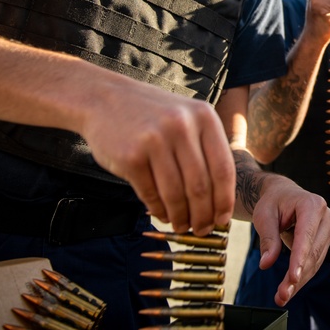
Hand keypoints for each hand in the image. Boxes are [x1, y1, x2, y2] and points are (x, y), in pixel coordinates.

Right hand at [80, 78, 235, 235]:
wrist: (104, 99)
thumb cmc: (152, 115)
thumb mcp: (187, 117)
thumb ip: (205, 150)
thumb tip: (219, 200)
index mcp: (204, 117)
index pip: (223, 169)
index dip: (224, 200)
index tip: (222, 220)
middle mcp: (182, 126)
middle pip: (200, 186)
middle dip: (203, 216)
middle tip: (201, 230)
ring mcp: (155, 140)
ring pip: (175, 194)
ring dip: (181, 217)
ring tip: (182, 226)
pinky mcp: (130, 156)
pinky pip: (150, 193)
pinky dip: (158, 210)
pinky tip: (162, 215)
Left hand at [249, 174, 329, 305]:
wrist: (283, 195)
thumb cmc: (273, 202)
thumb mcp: (264, 215)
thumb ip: (268, 238)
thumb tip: (266, 263)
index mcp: (312, 204)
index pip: (306, 236)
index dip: (299, 258)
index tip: (292, 278)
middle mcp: (326, 216)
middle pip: (312, 252)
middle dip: (297, 276)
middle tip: (281, 296)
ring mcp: (328, 229)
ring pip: (315, 261)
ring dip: (299, 281)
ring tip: (282, 296)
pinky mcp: (325, 240)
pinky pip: (314, 262)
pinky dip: (302, 276)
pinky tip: (290, 289)